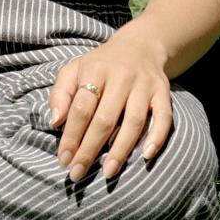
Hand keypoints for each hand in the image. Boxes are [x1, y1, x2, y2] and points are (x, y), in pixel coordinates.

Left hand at [49, 22, 172, 181]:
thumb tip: (56, 122)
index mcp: (96, 69)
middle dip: (90, 149)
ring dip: (120, 150)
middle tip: (79, 173)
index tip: (64, 159)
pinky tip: (146, 156)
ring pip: (134, 121)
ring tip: (108, 172)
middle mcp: (121, 76)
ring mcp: (144, 85)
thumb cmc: (100, 65)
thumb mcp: (75, 69)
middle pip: (105, 118)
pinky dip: (157, 137)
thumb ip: (61, 93)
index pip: (81, 107)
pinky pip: (163, 117)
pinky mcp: (163, 92)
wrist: (140, 46)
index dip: (71, 135)